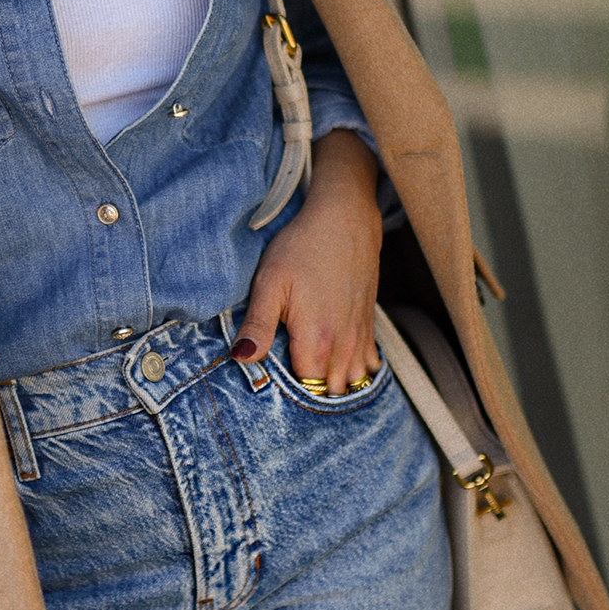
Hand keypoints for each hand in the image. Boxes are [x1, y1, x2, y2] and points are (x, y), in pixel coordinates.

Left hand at [230, 129, 381, 393]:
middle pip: (328, 390)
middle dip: (309, 388)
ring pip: (350, 381)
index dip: (285, 384)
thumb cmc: (302, 248)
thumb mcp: (270, 283)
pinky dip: (352, 369)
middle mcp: (344, 344)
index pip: (303, 386)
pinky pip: (367, 365)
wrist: (344, 219)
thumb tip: (240, 359)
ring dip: (331, 381)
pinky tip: (334, 360)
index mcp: (317, 339)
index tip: (270, 371)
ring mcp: (360, 336)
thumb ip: (257, 325)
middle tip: (286, 369)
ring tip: (308, 367)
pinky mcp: (368, 325)